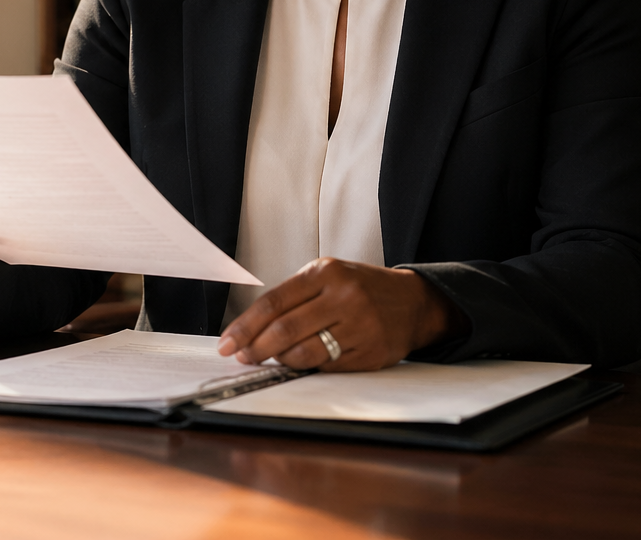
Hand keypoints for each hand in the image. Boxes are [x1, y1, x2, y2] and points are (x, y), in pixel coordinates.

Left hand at [216, 259, 464, 371]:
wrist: (413, 302)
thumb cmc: (361, 289)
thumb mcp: (328, 276)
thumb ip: (293, 297)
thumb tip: (251, 328)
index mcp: (326, 272)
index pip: (274, 302)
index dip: (245, 326)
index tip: (227, 342)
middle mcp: (343, 296)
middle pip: (285, 330)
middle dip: (255, 348)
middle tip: (241, 357)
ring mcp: (359, 326)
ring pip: (304, 353)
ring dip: (280, 361)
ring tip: (272, 359)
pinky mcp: (370, 353)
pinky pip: (327, 366)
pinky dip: (308, 367)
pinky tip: (302, 362)